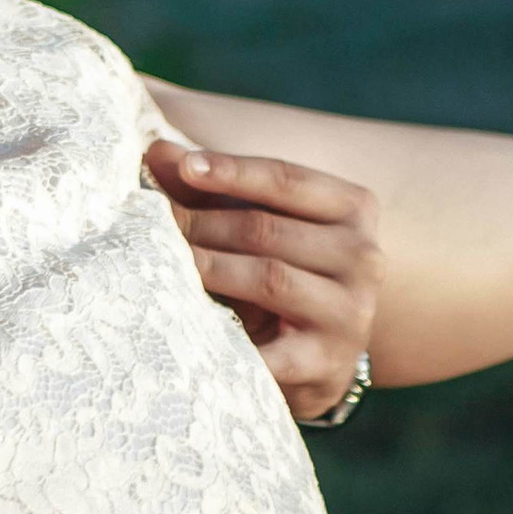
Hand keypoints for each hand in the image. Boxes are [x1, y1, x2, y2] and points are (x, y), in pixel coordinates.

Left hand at [145, 139, 383, 422]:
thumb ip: (207, 185)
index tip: (183, 167)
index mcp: (352, 209)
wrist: (317, 354)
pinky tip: (189, 328)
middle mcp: (363, 257)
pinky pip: (270, 349)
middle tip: (149, 223)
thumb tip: (158, 151)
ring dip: (206, 267)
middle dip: (200, 223)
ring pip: (268, 277)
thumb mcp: (252, 217)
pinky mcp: (327, 362)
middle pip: (266, 229)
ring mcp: (350, 312)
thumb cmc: (277, 266)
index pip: (286, 178)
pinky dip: (228, 338)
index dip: (232, 170)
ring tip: (160, 263)